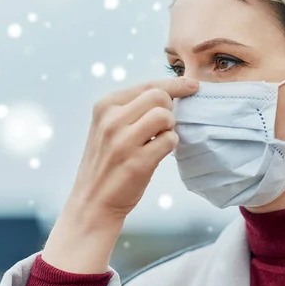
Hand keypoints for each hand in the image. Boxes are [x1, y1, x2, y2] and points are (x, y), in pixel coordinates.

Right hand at [42, 77, 198, 272]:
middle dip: (169, 109)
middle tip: (162, 127)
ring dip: (170, 128)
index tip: (193, 85)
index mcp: (105, 106)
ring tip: (158, 140)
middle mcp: (111, 120)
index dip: (175, 84)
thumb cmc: (107, 162)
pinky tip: (157, 154)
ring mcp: (123, 141)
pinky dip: (170, 146)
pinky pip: (170, 140)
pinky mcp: (137, 162)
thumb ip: (132, 109)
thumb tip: (172, 93)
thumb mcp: (108, 127)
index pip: (147, 85)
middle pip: (159, 96)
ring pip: (165, 116)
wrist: (92, 202)